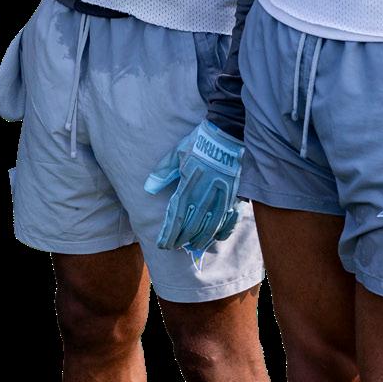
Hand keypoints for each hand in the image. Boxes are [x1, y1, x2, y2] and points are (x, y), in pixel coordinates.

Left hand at [143, 120, 244, 254]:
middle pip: (192, 224)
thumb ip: (163, 172)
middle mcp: (206, 193)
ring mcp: (222, 196)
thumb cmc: (198, 143)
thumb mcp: (176, 154)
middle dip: (181, 238)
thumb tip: (148, 188)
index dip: (169, 232)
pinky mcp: (234, 195)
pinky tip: (215, 239)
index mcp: (189, 184)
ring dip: (200, 239)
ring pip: (211, 225)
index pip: (177, 215)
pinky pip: (229, 219)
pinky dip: (222, 231)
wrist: (226, 133)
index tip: (162, 243)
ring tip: (191, 247)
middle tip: (173, 247)